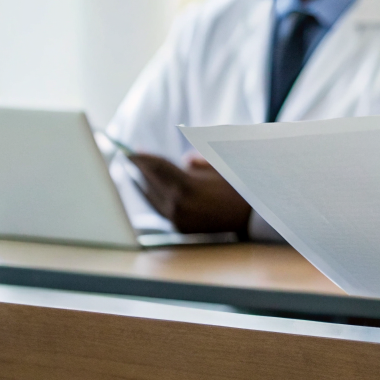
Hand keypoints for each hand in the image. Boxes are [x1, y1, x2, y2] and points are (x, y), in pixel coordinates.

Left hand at [128, 153, 251, 234]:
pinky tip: (149, 190)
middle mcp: (177, 204)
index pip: (157, 167)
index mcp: (186, 185)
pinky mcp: (179, 228)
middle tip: (132, 156)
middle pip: (150, 182)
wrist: (250, 217)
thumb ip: (197, 161)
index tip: (130, 151)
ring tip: (136, 172)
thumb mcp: (218, 166)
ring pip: (151, 198)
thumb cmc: (237, 186)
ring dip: (142, 184)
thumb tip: (183, 160)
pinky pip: (159, 209)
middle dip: (140, 168)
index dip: (142, 158)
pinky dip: (153, 198)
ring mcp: (177, 218)